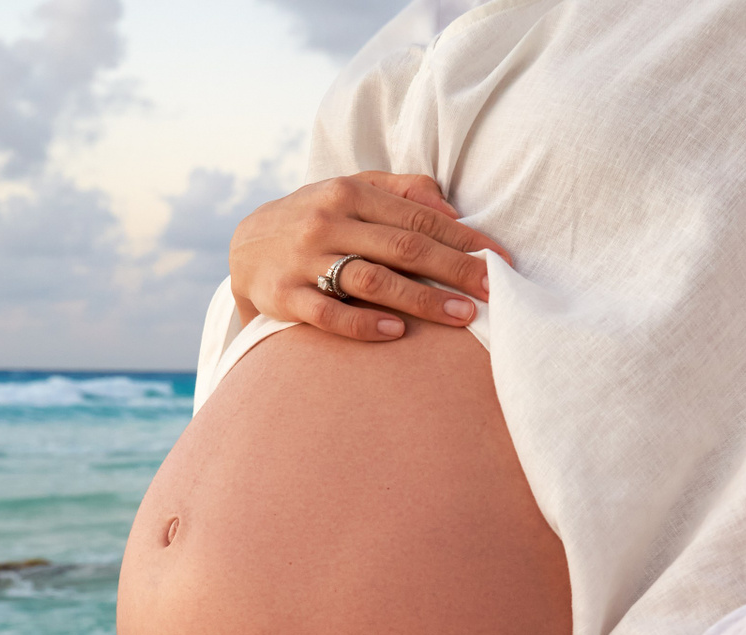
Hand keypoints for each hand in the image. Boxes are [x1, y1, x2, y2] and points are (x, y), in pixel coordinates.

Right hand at [229, 172, 512, 342]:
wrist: (244, 244)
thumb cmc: (316, 218)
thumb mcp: (351, 191)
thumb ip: (401, 190)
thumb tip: (451, 206)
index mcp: (349, 192)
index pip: (418, 217)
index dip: (463, 238)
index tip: (500, 260)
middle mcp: (327, 220)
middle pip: (404, 247)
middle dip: (455, 269)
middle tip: (494, 291)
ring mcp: (303, 259)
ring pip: (372, 280)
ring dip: (422, 299)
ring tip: (462, 316)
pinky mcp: (283, 295)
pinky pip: (328, 313)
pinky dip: (364, 323)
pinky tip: (398, 332)